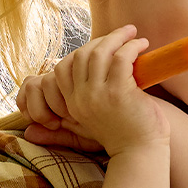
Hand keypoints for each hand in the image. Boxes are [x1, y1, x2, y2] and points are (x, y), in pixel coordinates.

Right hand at [16, 25, 169, 156]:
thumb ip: (77, 112)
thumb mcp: (91, 125)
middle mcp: (81, 99)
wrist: (139, 154)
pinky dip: (131, 47)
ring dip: (118, 37)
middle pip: (82, 54)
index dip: (84, 50)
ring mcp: (98, 95)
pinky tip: (142, 46)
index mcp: (73, 104)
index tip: (104, 46)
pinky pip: (121, 58)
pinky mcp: (119, 92)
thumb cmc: (123, 137)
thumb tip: (46, 119)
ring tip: (134, 35)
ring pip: (100, 52)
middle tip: (124, 33)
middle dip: (104, 39)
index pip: (65, 66)